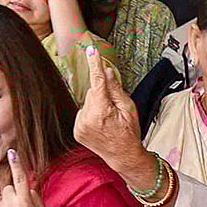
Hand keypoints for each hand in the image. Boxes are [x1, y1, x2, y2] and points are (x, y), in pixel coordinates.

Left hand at [74, 47, 142, 170]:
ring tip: (107, 119)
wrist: (122, 156)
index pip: (97, 82)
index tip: (91, 51)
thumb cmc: (129, 132)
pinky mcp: (76, 130)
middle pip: (92, 92)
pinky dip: (91, 113)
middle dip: (103, 94)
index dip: (95, 65)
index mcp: (101, 111)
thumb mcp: (128, 108)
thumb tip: (106, 72)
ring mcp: (79, 125)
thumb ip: (116, 89)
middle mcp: (87, 118)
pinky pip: (83, 112)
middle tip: (114, 108)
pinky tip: (100, 123)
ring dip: (96, 104)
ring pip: (87, 101)